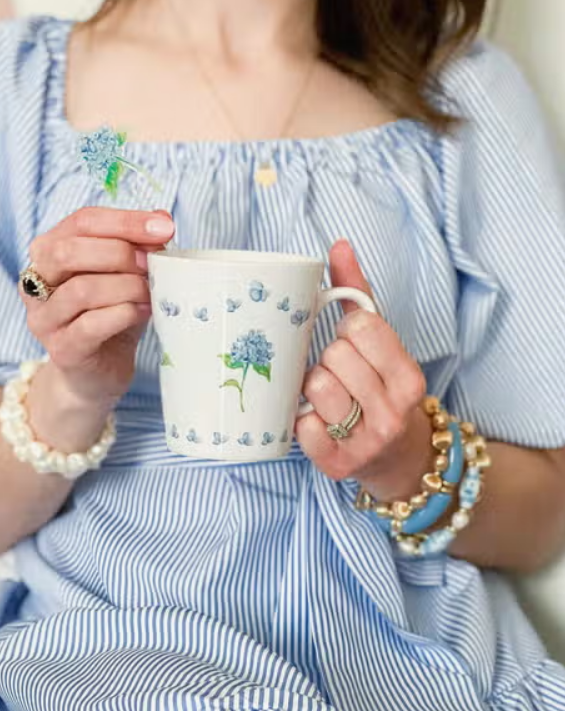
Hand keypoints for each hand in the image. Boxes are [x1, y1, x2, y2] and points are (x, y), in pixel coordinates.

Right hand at [22, 207, 174, 407]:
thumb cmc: (111, 317)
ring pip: (81, 290)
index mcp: (48, 252)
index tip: (164, 229)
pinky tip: (142, 312)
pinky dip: (124, 314)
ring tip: (150, 291)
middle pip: (70, 252)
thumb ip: (139, 247)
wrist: (98, 373)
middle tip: (152, 264)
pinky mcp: (61, 349)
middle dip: (120, 253)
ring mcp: (44, 319)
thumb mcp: (127, 275)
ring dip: (126, 286)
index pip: (82, 222)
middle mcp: (35, 282)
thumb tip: (162, 219)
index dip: (125, 221)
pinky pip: (90, 325)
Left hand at [297, 240, 432, 500]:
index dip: (347, 330)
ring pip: (315, 387)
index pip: (362, 327)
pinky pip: (301, 426)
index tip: (352, 343)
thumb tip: (338, 245)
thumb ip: (360, 296)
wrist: (401, 461)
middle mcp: (393, 412)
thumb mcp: (383, 346)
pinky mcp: (337, 466)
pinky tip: (321, 423)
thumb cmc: (384, 392)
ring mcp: (366, 442)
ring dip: (312, 388)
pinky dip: (304, 421)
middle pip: (333, 356)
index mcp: (409, 377)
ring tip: (328, 398)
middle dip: (330, 359)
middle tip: (340, 374)